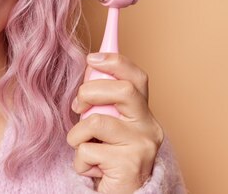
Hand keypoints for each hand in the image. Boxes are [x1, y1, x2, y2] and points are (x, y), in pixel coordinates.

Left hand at [66, 52, 163, 192]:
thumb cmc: (106, 157)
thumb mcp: (103, 124)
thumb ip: (100, 101)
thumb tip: (91, 68)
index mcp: (142, 112)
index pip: (136, 78)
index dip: (116, 62)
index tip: (92, 58)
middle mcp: (149, 126)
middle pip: (122, 90)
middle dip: (89, 92)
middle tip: (78, 106)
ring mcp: (143, 145)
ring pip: (97, 121)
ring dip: (77, 135)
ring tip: (82, 147)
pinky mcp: (131, 164)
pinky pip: (89, 150)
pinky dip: (80, 160)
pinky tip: (91, 169)